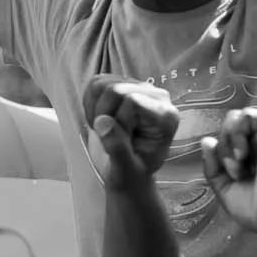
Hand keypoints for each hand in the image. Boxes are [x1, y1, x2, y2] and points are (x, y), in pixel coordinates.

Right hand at [81, 78, 178, 192]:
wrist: (129, 171)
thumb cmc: (132, 172)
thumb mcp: (126, 170)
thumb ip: (117, 147)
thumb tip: (103, 122)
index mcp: (165, 117)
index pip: (132, 101)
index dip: (118, 121)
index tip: (121, 140)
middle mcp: (157, 96)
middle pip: (115, 89)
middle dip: (104, 115)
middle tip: (109, 136)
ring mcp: (139, 87)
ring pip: (102, 84)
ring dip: (95, 109)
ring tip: (105, 129)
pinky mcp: (122, 83)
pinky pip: (95, 83)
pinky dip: (90, 103)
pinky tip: (100, 119)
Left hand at [200, 109, 256, 240]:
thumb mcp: (225, 188)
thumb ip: (212, 165)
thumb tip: (206, 141)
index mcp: (251, 156)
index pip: (225, 139)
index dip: (218, 153)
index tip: (226, 174)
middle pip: (228, 127)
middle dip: (223, 147)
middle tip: (232, 169)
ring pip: (235, 118)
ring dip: (229, 140)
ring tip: (238, 162)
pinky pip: (247, 114)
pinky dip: (237, 132)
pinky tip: (242, 153)